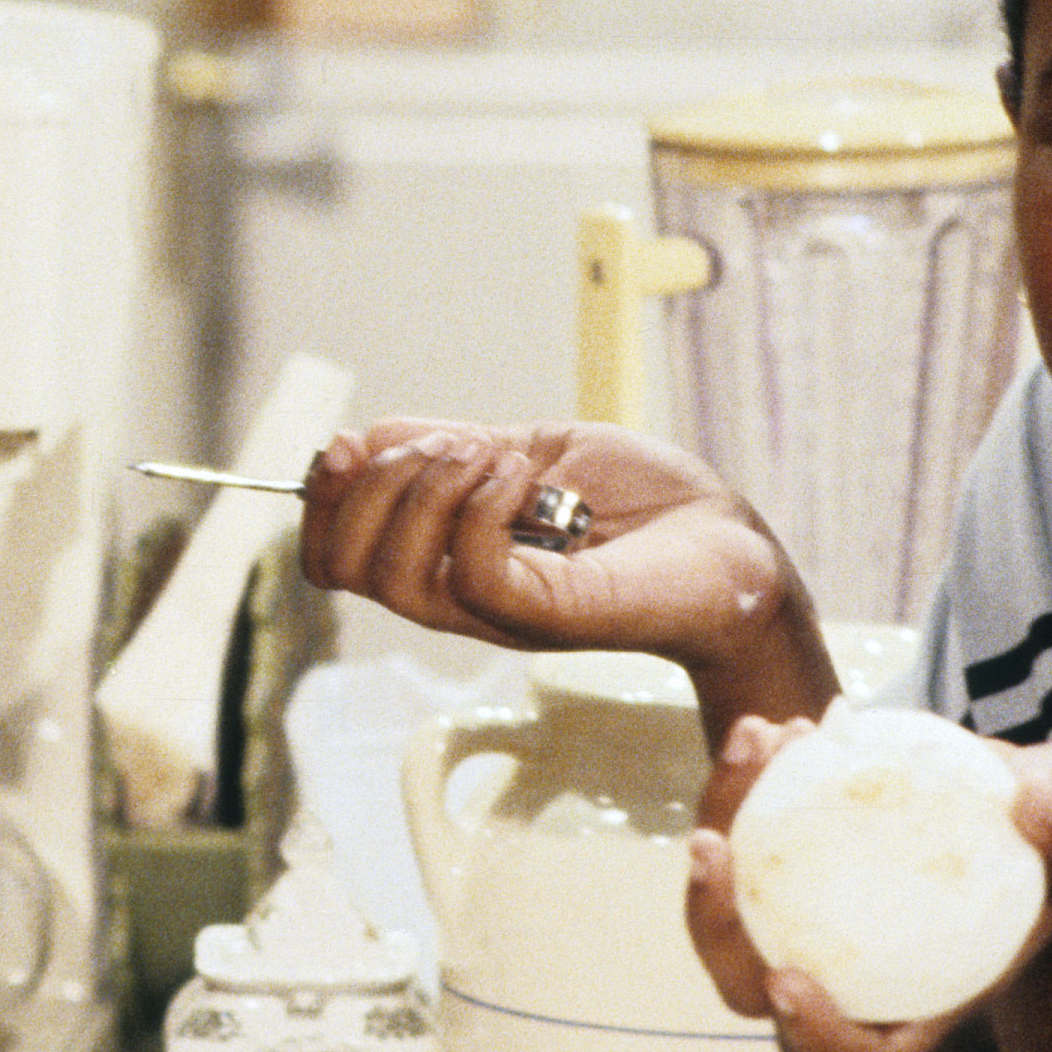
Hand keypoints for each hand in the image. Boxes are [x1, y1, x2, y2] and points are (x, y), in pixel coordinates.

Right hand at [298, 420, 819, 694]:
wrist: (731, 547)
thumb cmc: (644, 506)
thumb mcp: (531, 454)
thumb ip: (452, 450)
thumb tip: (368, 437)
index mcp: (444, 561)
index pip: (336, 557)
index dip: (321, 500)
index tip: (344, 444)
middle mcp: (460, 597)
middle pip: (346, 567)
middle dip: (367, 487)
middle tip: (446, 445)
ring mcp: (501, 611)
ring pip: (395, 575)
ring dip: (424, 489)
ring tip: (492, 453)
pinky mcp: (549, 614)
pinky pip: (472, 572)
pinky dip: (481, 506)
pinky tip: (526, 473)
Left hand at [684, 716, 1051, 1051]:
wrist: (1036, 811)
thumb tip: (1038, 804)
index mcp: (924, 1002)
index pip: (863, 1051)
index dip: (815, 1034)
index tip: (785, 980)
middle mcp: (855, 972)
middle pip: (754, 979)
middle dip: (712, 921)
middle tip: (715, 844)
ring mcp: (817, 918)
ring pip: (735, 899)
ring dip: (724, 819)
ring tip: (756, 738)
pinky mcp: (801, 862)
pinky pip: (753, 835)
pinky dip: (754, 782)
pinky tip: (776, 724)